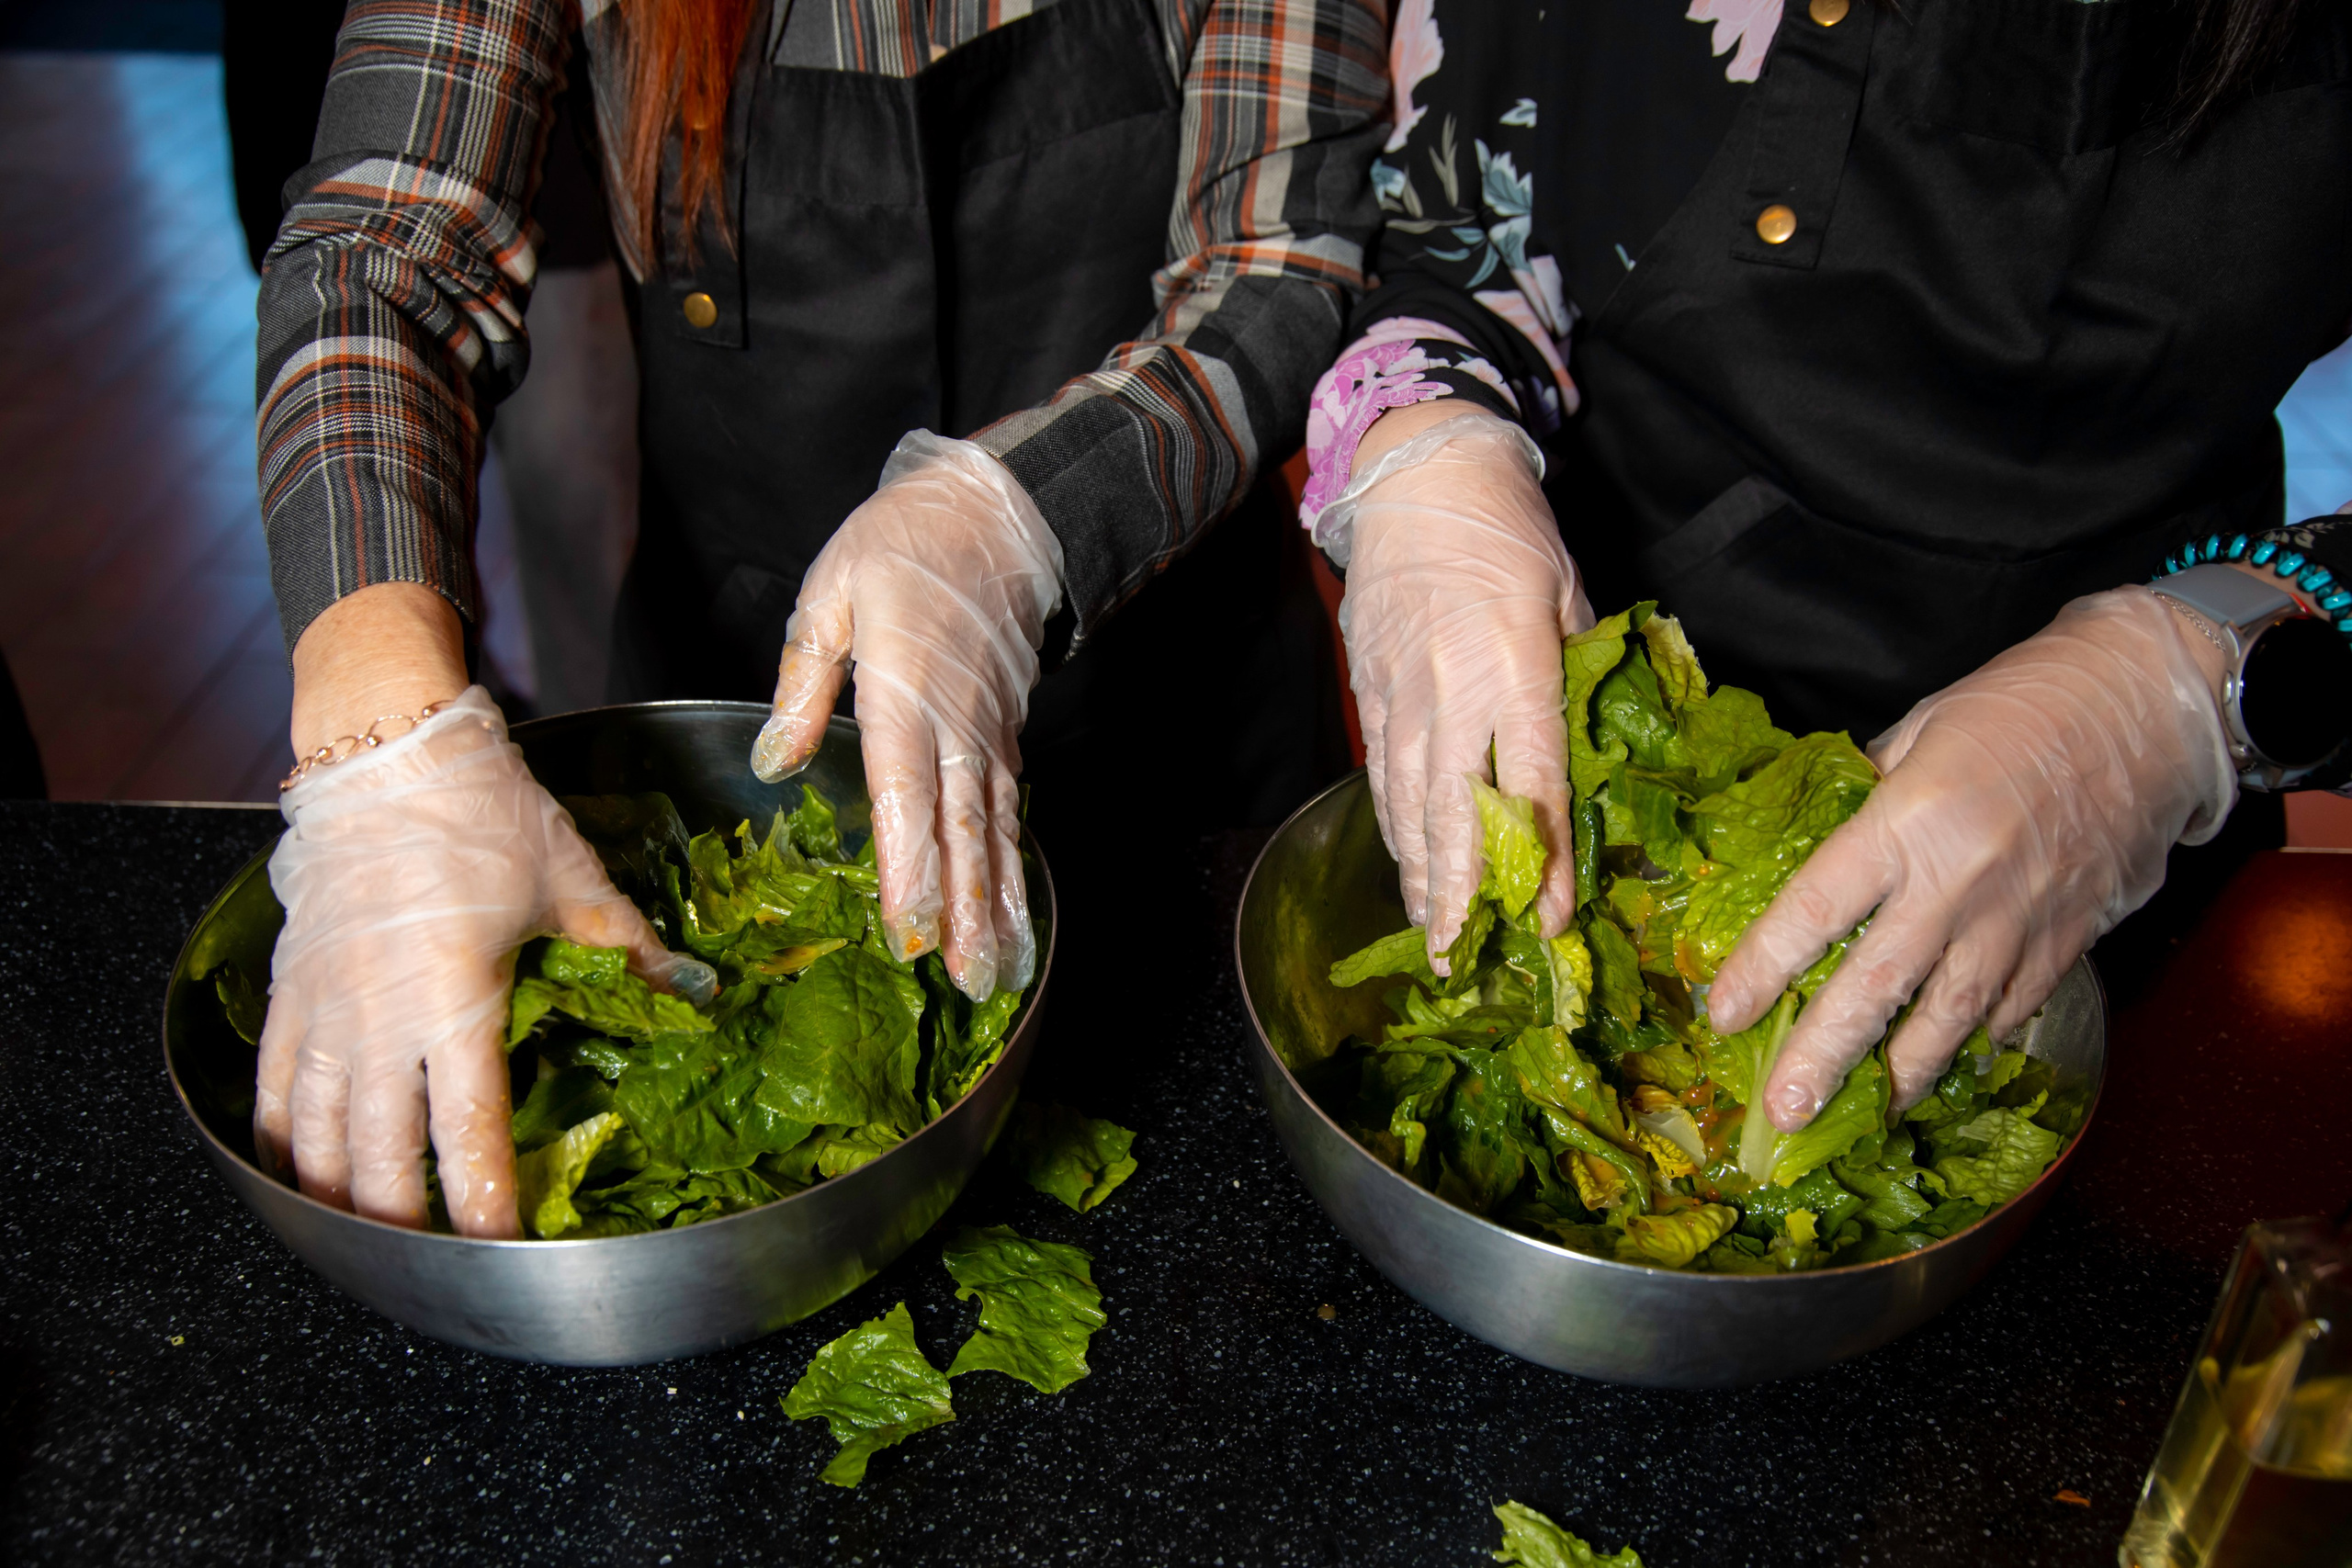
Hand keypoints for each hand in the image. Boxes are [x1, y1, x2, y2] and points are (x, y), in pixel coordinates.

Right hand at [254, 687, 713, 1234]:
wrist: (387, 752)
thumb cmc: (481, 814)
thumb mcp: (572, 883)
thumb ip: (631, 951)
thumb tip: (694, 993)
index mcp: (456, 1003)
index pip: (468, 1131)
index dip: (485, 1202)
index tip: (503, 1250)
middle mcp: (378, 1022)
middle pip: (379, 1157)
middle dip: (405, 1222)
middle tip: (432, 1268)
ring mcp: (324, 1010)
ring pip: (315, 1135)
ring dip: (339, 1196)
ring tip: (365, 1240)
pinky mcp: (290, 989)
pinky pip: (273, 1085)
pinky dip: (281, 1139)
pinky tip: (297, 1172)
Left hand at [751, 432, 1060, 1000]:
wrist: (998, 514)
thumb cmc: (902, 547)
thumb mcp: (829, 597)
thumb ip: (802, 685)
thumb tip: (772, 761)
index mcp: (905, 694)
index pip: (906, 796)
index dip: (911, 869)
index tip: (910, 933)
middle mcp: (956, 727)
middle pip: (963, 833)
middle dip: (964, 913)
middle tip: (965, 983)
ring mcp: (989, 736)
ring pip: (995, 833)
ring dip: (997, 906)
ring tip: (998, 971)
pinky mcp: (1005, 736)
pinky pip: (1008, 813)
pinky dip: (1011, 869)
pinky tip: (1011, 914)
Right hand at [1335, 405, 1591, 970]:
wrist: (1416, 474)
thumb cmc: (1508, 527)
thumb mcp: (1571, 593)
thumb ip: (1582, 674)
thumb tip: (1604, 750)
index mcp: (1513, 666)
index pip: (1532, 783)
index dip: (1545, 859)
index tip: (1553, 917)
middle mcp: (1451, 691)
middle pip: (1455, 814)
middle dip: (1463, 895)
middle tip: (1468, 961)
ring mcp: (1401, 696)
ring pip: (1410, 806)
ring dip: (1423, 880)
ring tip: (1434, 942)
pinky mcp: (1371, 693)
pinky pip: (1384, 778)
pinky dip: (1395, 832)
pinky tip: (1408, 873)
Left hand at [1707, 587, 2235, 1129]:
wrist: (2153, 705)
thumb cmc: (2029, 702)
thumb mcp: (1922, 730)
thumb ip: (1867, 796)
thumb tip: (1823, 845)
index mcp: (1908, 822)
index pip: (1815, 908)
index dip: (1763, 968)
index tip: (1723, 1012)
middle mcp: (1961, 884)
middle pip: (1876, 988)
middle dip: (1822, 1058)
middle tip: (1782, 1112)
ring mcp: (2020, 921)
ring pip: (1950, 1020)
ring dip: (1902, 1073)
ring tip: (1864, 1113)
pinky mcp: (2071, 939)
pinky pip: (2013, 1007)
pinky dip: (1976, 1038)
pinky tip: (1946, 1058)